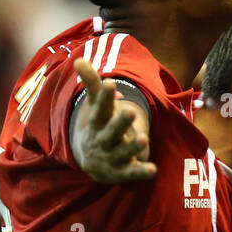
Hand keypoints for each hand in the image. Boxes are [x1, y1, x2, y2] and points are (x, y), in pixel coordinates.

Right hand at [70, 58, 155, 182]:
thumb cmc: (97, 127)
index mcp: (96, 124)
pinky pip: (131, 172)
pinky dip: (141, 172)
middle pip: (110, 132)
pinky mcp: (122, 171)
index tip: (112, 83)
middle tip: (131, 111)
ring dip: (132, 146)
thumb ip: (92, 84)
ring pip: (122, 152)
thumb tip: (78, 59)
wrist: (91, 162)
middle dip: (120, 123)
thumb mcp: (96, 106)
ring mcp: (112, 157)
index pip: (99, 110)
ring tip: (143, 138)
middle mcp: (102, 141)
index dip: (105, 98)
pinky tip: (153, 170)